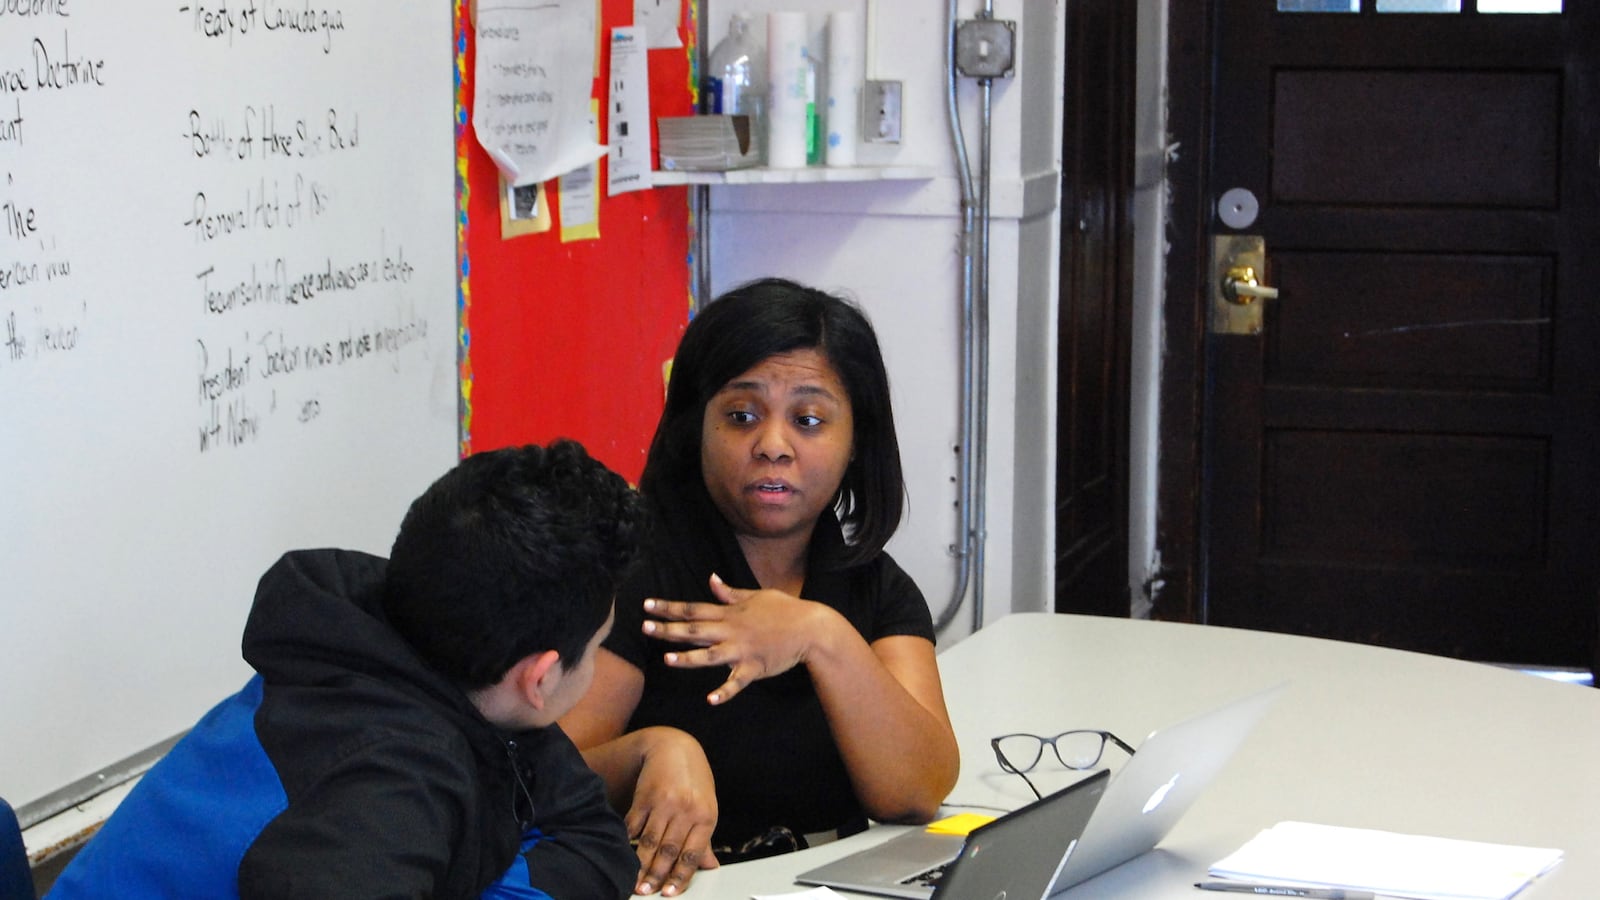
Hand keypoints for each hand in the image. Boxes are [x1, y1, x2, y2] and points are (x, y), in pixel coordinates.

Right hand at [626, 729, 719, 895]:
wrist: (674, 747)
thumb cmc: (693, 781)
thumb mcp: (706, 808)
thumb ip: (704, 840)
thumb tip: (710, 867)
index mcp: (706, 817)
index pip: (692, 854)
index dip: (680, 876)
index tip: (669, 893)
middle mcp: (686, 810)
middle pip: (669, 850)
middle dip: (657, 875)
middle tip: (646, 892)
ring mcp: (665, 803)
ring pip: (650, 841)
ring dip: (640, 865)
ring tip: (634, 882)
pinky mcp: (645, 796)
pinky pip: (634, 824)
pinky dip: (628, 841)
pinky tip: (623, 854)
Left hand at [641, 573, 834, 704]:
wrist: (811, 628)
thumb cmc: (784, 609)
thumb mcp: (756, 595)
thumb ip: (729, 592)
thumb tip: (711, 579)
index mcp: (729, 613)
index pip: (693, 609)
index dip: (668, 608)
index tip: (647, 605)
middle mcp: (731, 631)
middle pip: (694, 631)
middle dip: (668, 630)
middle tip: (644, 628)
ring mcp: (742, 650)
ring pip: (710, 656)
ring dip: (689, 658)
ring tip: (668, 660)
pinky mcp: (754, 667)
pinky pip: (737, 682)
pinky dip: (725, 691)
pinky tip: (711, 699)